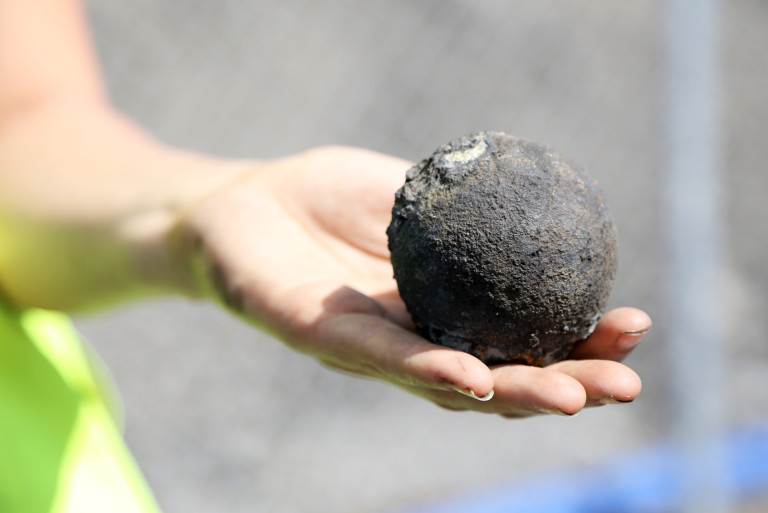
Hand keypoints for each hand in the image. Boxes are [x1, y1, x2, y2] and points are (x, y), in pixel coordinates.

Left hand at [177, 146, 649, 416]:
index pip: (516, 336)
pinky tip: (474, 376)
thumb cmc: (321, 200)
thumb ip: (460, 208)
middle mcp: (410, 340)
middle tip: (625, 385)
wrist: (234, 204)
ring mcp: (364, 346)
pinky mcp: (314, 334)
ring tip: (570, 397)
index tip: (632, 325)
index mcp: (438, 310)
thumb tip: (535, 202)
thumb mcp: (406, 191)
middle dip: (561, 384)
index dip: (574, 339)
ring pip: (445, 381)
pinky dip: (429, 369)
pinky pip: (377, 355)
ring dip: (510, 392)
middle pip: (494, 373)